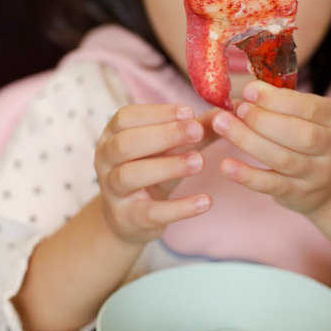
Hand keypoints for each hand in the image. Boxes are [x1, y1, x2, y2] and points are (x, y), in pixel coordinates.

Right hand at [94, 104, 218, 243]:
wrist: (130, 217)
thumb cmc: (151, 170)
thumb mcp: (170, 148)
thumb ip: (193, 129)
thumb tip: (226, 112)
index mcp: (112, 135)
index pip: (127, 117)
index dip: (158, 113)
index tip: (189, 112)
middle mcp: (105, 160)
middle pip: (126, 144)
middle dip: (163, 135)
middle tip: (196, 131)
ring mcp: (112, 191)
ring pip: (130, 175)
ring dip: (168, 166)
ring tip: (200, 161)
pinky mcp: (127, 218)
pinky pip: (151, 212)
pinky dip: (179, 208)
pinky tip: (206, 201)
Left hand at [212, 81, 330, 215]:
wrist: (329, 183)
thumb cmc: (308, 136)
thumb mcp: (307, 115)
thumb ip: (281, 101)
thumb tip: (248, 90)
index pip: (308, 107)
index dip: (276, 99)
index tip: (249, 90)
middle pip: (299, 135)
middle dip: (263, 120)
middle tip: (237, 110)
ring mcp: (317, 173)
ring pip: (282, 159)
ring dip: (248, 141)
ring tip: (221, 125)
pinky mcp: (299, 194)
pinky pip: (271, 185)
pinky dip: (247, 176)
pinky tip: (226, 166)